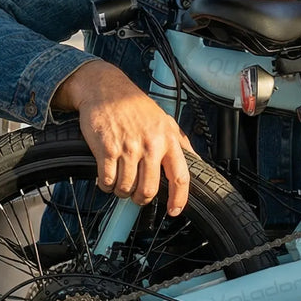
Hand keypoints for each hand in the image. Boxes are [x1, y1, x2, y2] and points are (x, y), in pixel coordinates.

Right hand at [52, 61, 191, 215]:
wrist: (105, 89)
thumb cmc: (134, 105)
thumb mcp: (165, 120)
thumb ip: (179, 142)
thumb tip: (195, 162)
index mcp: (167, 139)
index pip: (180, 177)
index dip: (178, 199)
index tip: (174, 211)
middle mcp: (150, 145)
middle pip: (149, 189)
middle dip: (141, 199)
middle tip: (136, 196)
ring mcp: (128, 148)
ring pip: (126, 188)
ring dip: (121, 192)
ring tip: (119, 183)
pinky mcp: (107, 149)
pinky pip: (107, 181)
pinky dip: (105, 185)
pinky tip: (106, 177)